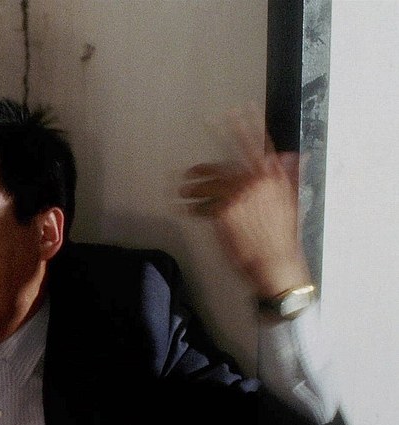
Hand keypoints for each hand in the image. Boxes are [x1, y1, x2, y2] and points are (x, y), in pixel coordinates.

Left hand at [179, 104, 310, 297]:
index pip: (258, 146)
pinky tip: (187, 209)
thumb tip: (293, 154)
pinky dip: (194, 208)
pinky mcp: (223, 213)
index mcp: (273, 179)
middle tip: (200, 133)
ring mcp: (237, 197)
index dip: (248, 125)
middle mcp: (255, 183)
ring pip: (208, 184)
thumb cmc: (283, 237)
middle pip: (226, 160)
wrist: (276, 264)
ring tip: (182, 189)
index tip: (240, 108)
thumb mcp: (291, 203)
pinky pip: (202, 206)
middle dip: (214, 145)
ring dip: (193, 186)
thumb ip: (288, 176)